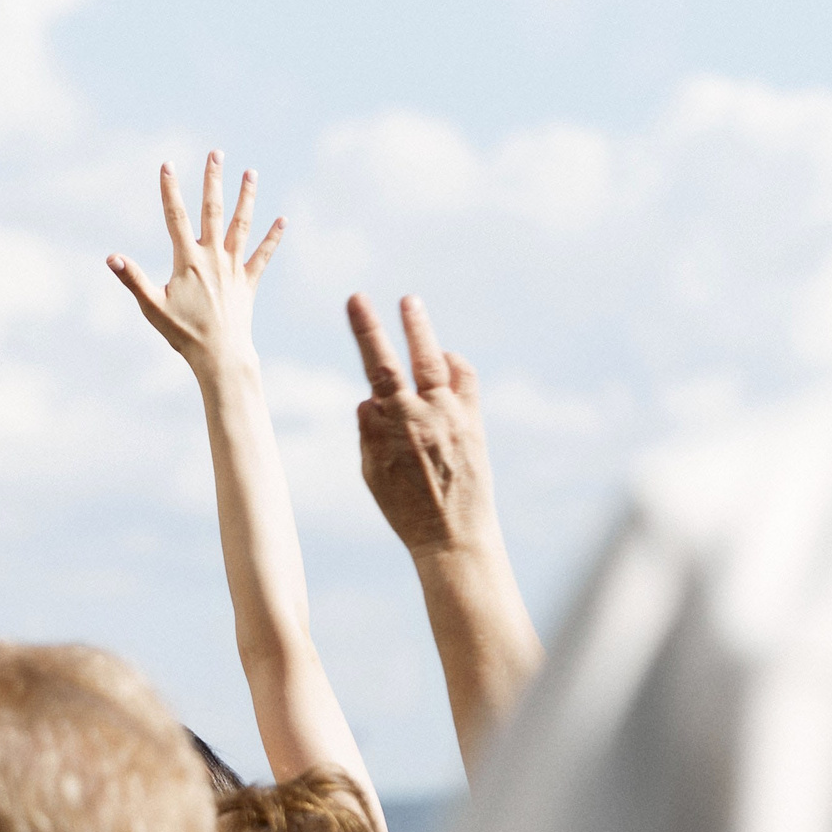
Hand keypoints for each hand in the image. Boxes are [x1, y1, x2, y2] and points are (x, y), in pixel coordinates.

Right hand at [109, 152, 285, 381]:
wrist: (220, 355)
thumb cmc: (183, 334)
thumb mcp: (152, 307)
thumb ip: (132, 279)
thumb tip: (111, 257)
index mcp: (188, 261)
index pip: (176, 217)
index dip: (170, 190)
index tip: (168, 165)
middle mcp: (213, 257)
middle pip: (213, 211)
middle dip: (213, 180)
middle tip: (216, 154)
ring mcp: (233, 268)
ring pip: (241, 225)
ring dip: (246, 197)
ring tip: (251, 173)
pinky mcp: (248, 282)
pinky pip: (263, 255)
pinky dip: (272, 237)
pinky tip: (282, 220)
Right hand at [347, 294, 498, 559]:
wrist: (453, 536)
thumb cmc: (406, 511)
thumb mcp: (372, 475)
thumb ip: (368, 434)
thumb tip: (367, 400)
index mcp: (395, 425)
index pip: (376, 366)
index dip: (366, 329)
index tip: (357, 300)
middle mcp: (426, 414)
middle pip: (410, 355)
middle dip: (397, 322)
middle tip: (388, 295)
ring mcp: (453, 416)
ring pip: (440, 362)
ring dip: (424, 332)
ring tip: (410, 307)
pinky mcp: (474, 423)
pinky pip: (465, 381)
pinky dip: (452, 364)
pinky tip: (441, 360)